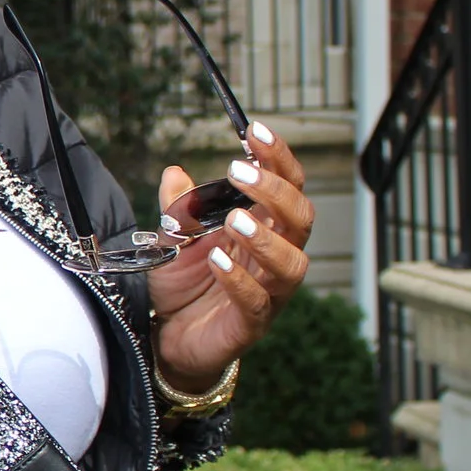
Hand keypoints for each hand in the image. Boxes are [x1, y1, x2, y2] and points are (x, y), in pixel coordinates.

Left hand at [149, 122, 313, 392]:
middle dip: (275, 190)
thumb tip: (174, 172)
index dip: (278, 158)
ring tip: (234, 220)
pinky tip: (217, 261)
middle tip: (239, 171)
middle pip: (301, 218)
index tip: (255, 131)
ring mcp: (270, 293)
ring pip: (292, 263)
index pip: (288, 186)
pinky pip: (257, 302)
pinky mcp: (252, 324)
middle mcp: (276, 257)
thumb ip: (179, 208)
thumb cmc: (184, 285)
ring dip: (265, 238)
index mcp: (266, 229)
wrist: (170, 339)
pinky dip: (240, 280)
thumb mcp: (174, 240)